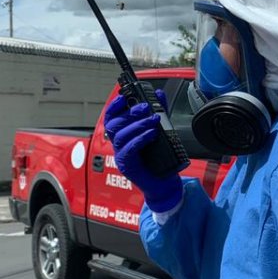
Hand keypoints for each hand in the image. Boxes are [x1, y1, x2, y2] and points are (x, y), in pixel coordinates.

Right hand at [104, 92, 182, 213]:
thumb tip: (158, 94)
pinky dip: (140, 138)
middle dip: (129, 113)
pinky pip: (128, 150)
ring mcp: (121, 156)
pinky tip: (151, 134)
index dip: (114, 106)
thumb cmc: (160, 158)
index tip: (123, 96)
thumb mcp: (161, 130)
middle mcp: (119, 145)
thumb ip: (159, 112)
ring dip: (138, 124)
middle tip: (145, 107)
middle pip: (114, 125)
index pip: (111, 118)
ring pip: (120, 136)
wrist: (166, 183)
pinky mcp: (127, 166)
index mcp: (123, 135)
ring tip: (153, 119)